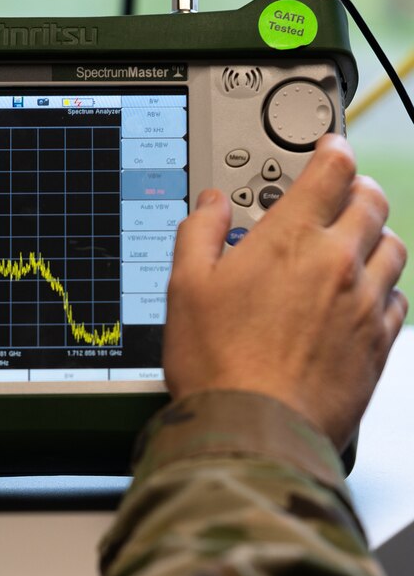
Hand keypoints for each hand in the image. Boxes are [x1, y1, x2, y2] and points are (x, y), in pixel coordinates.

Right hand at [163, 134, 407, 448]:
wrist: (253, 427)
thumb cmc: (216, 362)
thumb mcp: (184, 286)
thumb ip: (200, 232)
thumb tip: (212, 204)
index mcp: (290, 240)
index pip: (331, 170)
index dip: (332, 150)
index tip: (328, 149)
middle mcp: (337, 264)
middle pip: (372, 202)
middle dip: (358, 187)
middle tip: (342, 189)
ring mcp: (364, 304)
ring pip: (392, 247)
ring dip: (375, 235)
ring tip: (354, 242)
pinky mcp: (379, 344)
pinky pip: (397, 300)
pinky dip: (382, 288)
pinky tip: (360, 297)